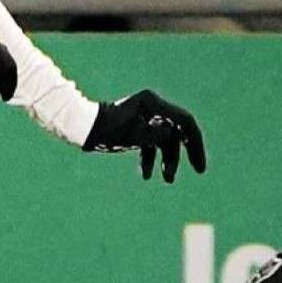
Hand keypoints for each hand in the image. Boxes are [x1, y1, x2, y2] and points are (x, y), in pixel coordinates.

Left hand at [84, 90, 206, 183]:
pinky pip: (150, 144)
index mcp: (153, 103)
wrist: (82, 129)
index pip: (184, 121)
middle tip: (199, 169)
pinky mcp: (137, 127)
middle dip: (186, 151)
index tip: (199, 164)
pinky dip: (150, 159)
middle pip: (178, 130)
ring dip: (167, 160)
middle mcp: (152, 107)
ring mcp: (145, 117)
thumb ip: (157, 135)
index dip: (196, 142)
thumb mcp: (134, 135)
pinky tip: (146, 176)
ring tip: (167, 180)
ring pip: (165, 140)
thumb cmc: (106, 130)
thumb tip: (173, 135)